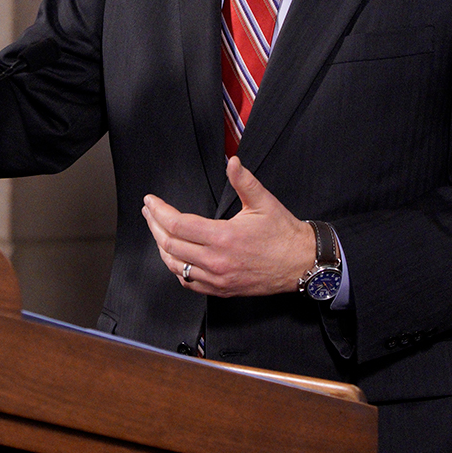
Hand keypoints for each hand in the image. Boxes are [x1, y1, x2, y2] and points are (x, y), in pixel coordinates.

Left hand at [141, 157, 314, 296]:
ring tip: (157, 231)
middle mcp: (216, 261)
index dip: (159, 211)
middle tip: (149, 212)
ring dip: (161, 247)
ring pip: (176, 266)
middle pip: (170, 245)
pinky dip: (177, 268)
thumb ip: (244, 181)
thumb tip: (232, 162)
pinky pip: (189, 282)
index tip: (151, 201)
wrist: (302, 264)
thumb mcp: (264, 202)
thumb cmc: (284, 234)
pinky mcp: (222, 289)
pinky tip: (174, 257)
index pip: (177, 225)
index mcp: (223, 237)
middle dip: (154, 226)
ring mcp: (217, 278)